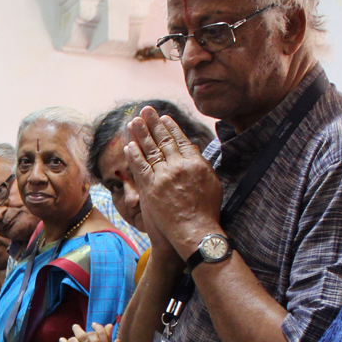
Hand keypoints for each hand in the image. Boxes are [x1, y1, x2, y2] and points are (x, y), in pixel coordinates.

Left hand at [124, 107, 223, 257]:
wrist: (195, 231)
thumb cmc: (206, 211)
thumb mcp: (212, 183)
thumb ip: (202, 165)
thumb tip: (194, 149)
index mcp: (196, 163)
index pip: (181, 140)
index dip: (171, 128)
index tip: (164, 118)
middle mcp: (180, 166)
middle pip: (164, 141)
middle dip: (154, 124)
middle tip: (146, 110)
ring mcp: (164, 176)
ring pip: (150, 150)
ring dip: (141, 134)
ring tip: (134, 121)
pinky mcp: (151, 188)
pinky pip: (140, 167)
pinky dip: (134, 155)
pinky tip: (129, 145)